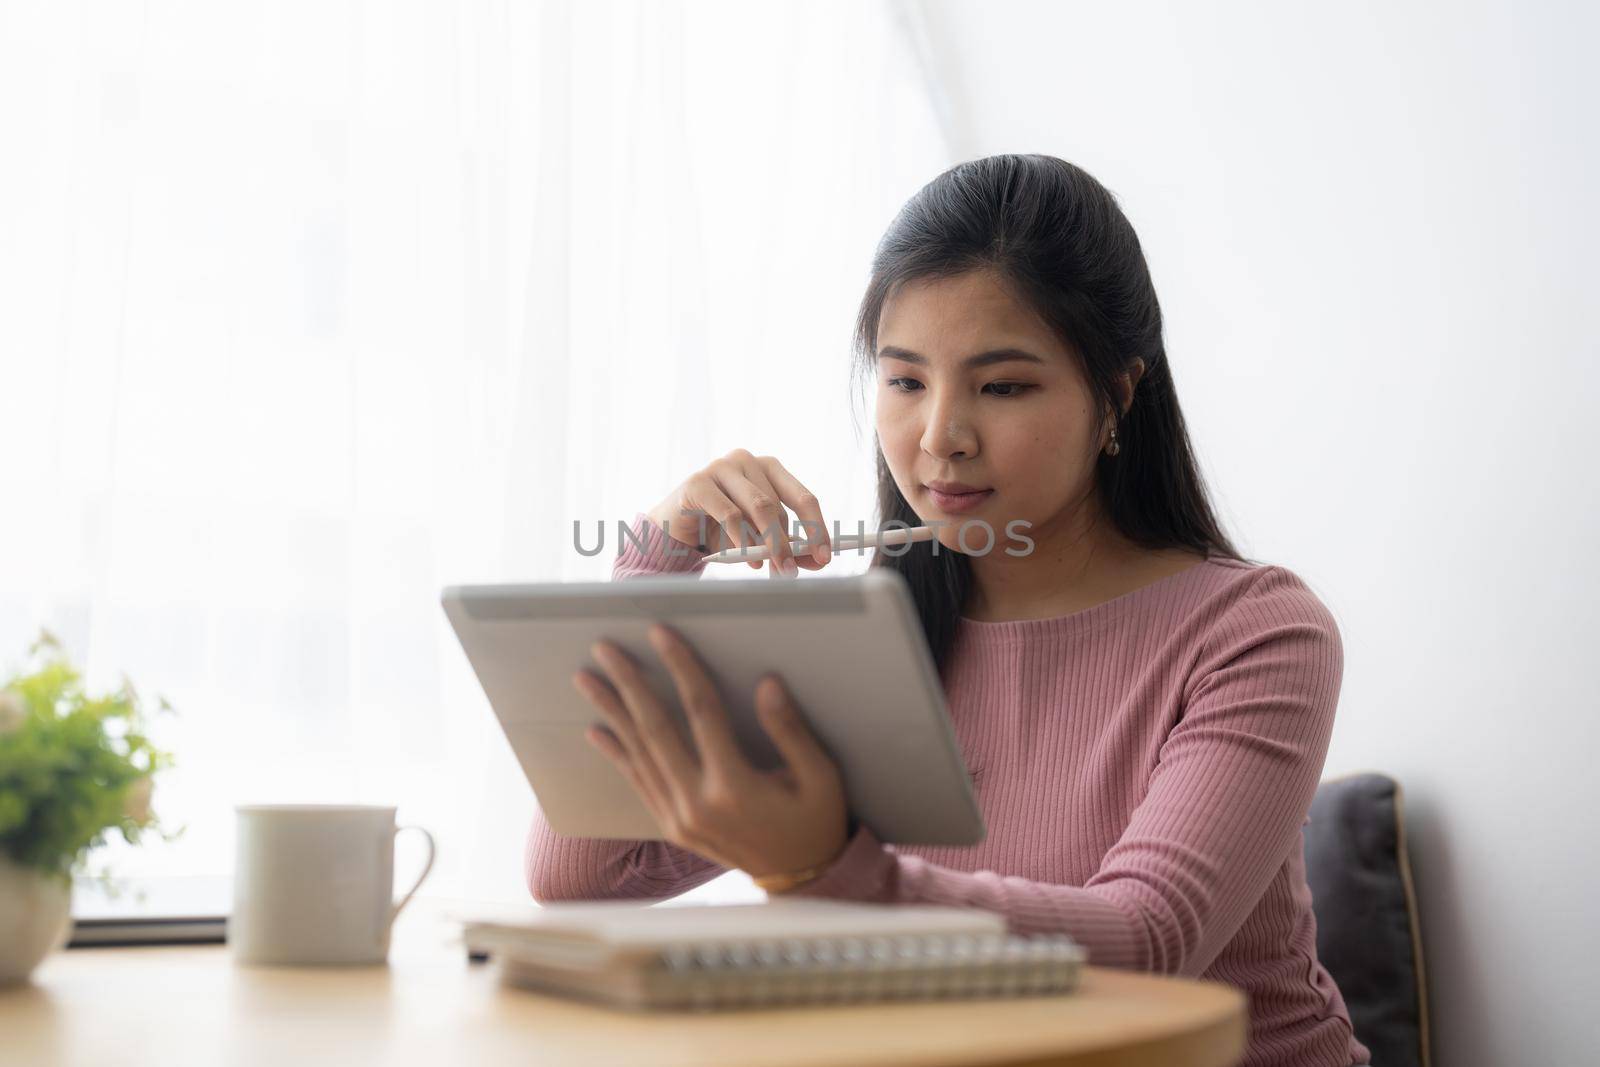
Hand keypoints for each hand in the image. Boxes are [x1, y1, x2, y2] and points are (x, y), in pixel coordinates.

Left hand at [574, 622, 850, 878]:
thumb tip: (767, 684)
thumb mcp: (819, 776)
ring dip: (612, 712)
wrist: (802, 880)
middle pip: (655, 730)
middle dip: (628, 684)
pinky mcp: (673, 827)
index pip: (701, 711)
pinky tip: (597, 730)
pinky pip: (638, 783)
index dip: (681, 667)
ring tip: (587, 680)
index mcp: (734, 787)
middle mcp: (698, 804)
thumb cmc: (816, 821)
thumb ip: (790, 730)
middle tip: (605, 649)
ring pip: (639, 754)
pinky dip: (616, 754)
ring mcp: (680, 819)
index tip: (660, 634)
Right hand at [646, 449, 833, 574]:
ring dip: (767, 542)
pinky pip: (729, 513)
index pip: (803, 497)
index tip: (824, 556)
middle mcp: (747, 461)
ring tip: (768, 567)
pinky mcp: (698, 482)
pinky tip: (745, 557)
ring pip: (757, 507)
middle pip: (777, 506)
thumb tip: (816, 560)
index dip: (817, 528)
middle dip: (786, 544)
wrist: (676, 527)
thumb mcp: (758, 537)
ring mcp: (721, 467)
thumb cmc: (721, 528)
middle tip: (789, 571)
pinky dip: (741, 538)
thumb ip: (786, 544)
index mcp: (769, 469)